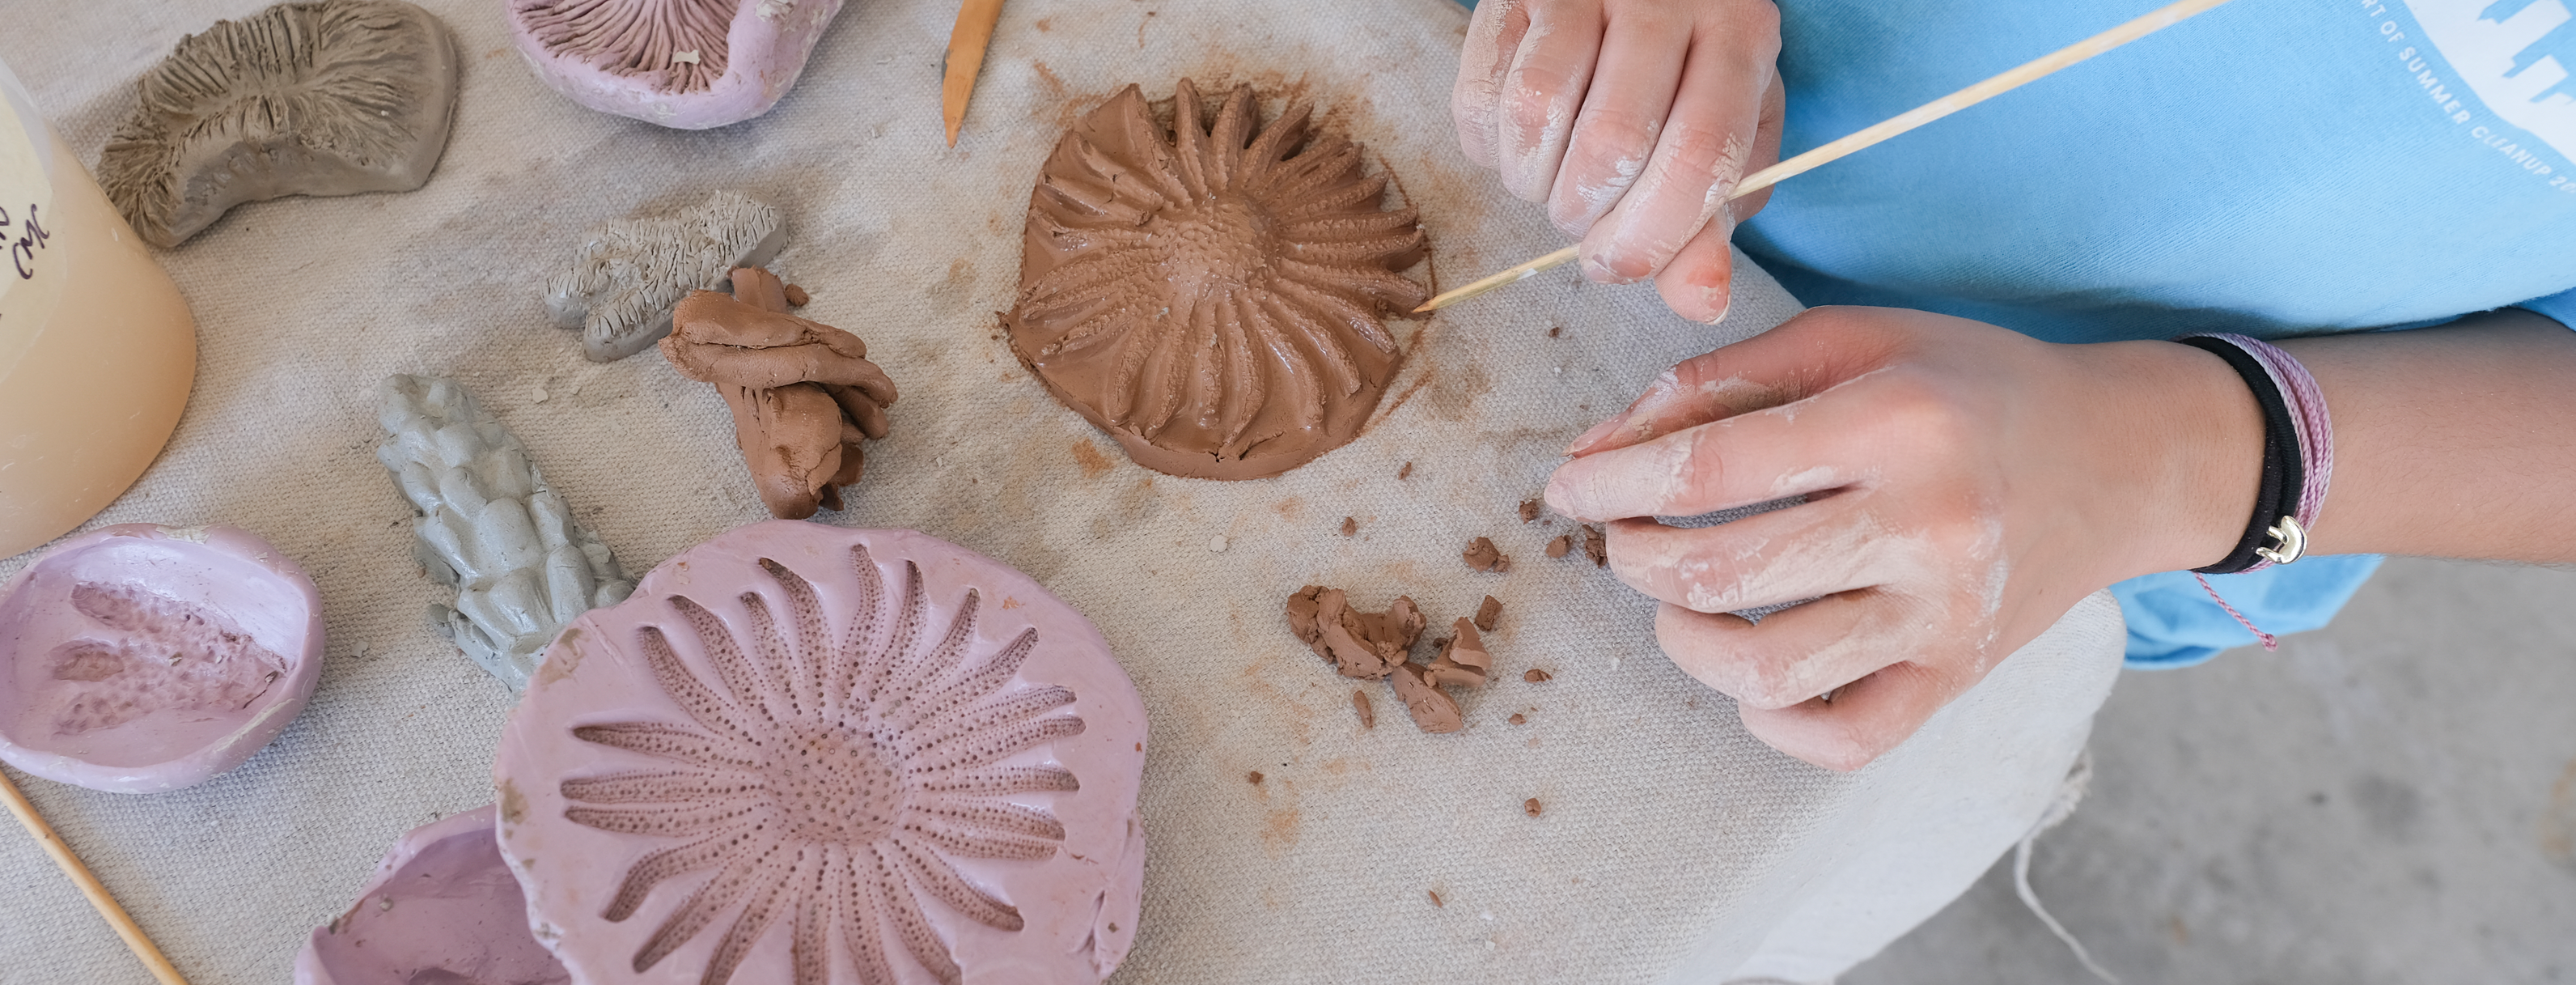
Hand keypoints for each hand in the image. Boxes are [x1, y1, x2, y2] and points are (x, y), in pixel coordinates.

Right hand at [1452, 0, 1785, 321]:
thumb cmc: (1687, 78)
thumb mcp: (1725, 143)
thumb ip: (1710, 222)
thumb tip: (1701, 303)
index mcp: (1740, 35)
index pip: (1698, 156)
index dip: (1651, 236)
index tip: (1616, 265)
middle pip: (1612, 142)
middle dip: (1585, 213)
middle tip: (1585, 214)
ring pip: (1536, 112)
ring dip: (1534, 181)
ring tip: (1553, 177)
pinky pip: (1480, 94)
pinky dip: (1491, 148)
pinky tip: (1520, 142)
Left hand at [1543, 307, 2262, 768]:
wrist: (2122, 456)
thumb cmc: (1966, 385)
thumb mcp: (1850, 342)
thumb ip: (1716, 382)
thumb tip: (1597, 449)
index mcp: (1895, 420)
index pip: (1708, 467)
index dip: (1611, 480)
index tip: (1568, 486)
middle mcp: (1927, 524)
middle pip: (1721, 571)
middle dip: (1634, 555)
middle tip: (1624, 534)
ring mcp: (1945, 616)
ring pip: (1767, 668)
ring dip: (1685, 639)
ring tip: (1678, 598)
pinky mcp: (1957, 679)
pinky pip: (1840, 737)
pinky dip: (1771, 719)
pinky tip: (1750, 671)